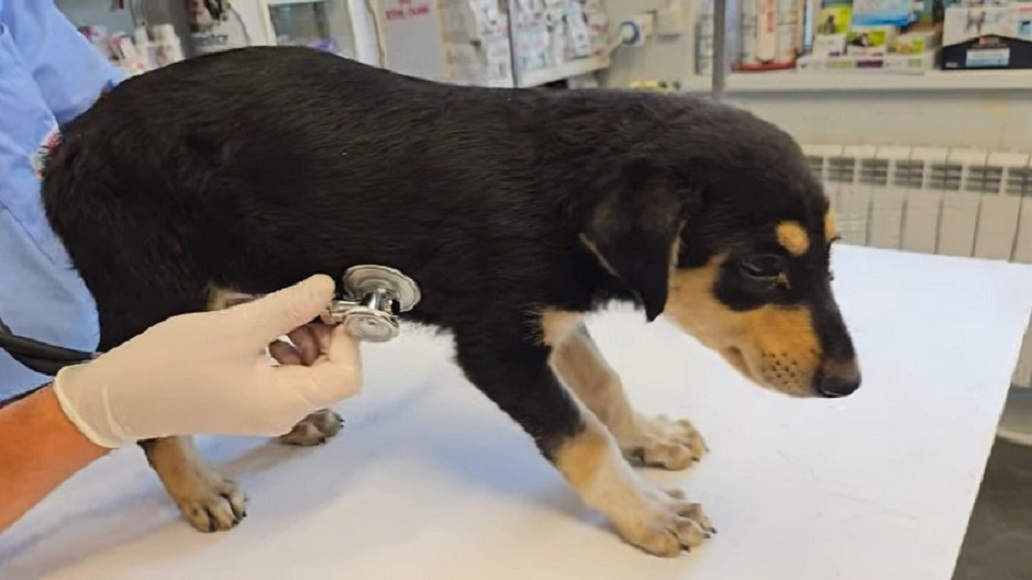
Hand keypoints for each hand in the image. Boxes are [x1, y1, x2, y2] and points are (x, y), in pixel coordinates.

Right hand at [52, 275, 361, 447]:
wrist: (120, 396)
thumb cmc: (172, 363)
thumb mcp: (238, 326)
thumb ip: (290, 306)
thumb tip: (328, 288)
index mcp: (285, 403)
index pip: (347, 376)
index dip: (346, 338)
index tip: (326, 306)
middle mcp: (283, 415)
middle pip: (332, 373)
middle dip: (324, 335)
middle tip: (298, 304)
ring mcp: (267, 413)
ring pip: (310, 372)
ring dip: (303, 339)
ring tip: (274, 315)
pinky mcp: (250, 405)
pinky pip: (285, 376)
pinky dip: (283, 349)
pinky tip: (260, 331)